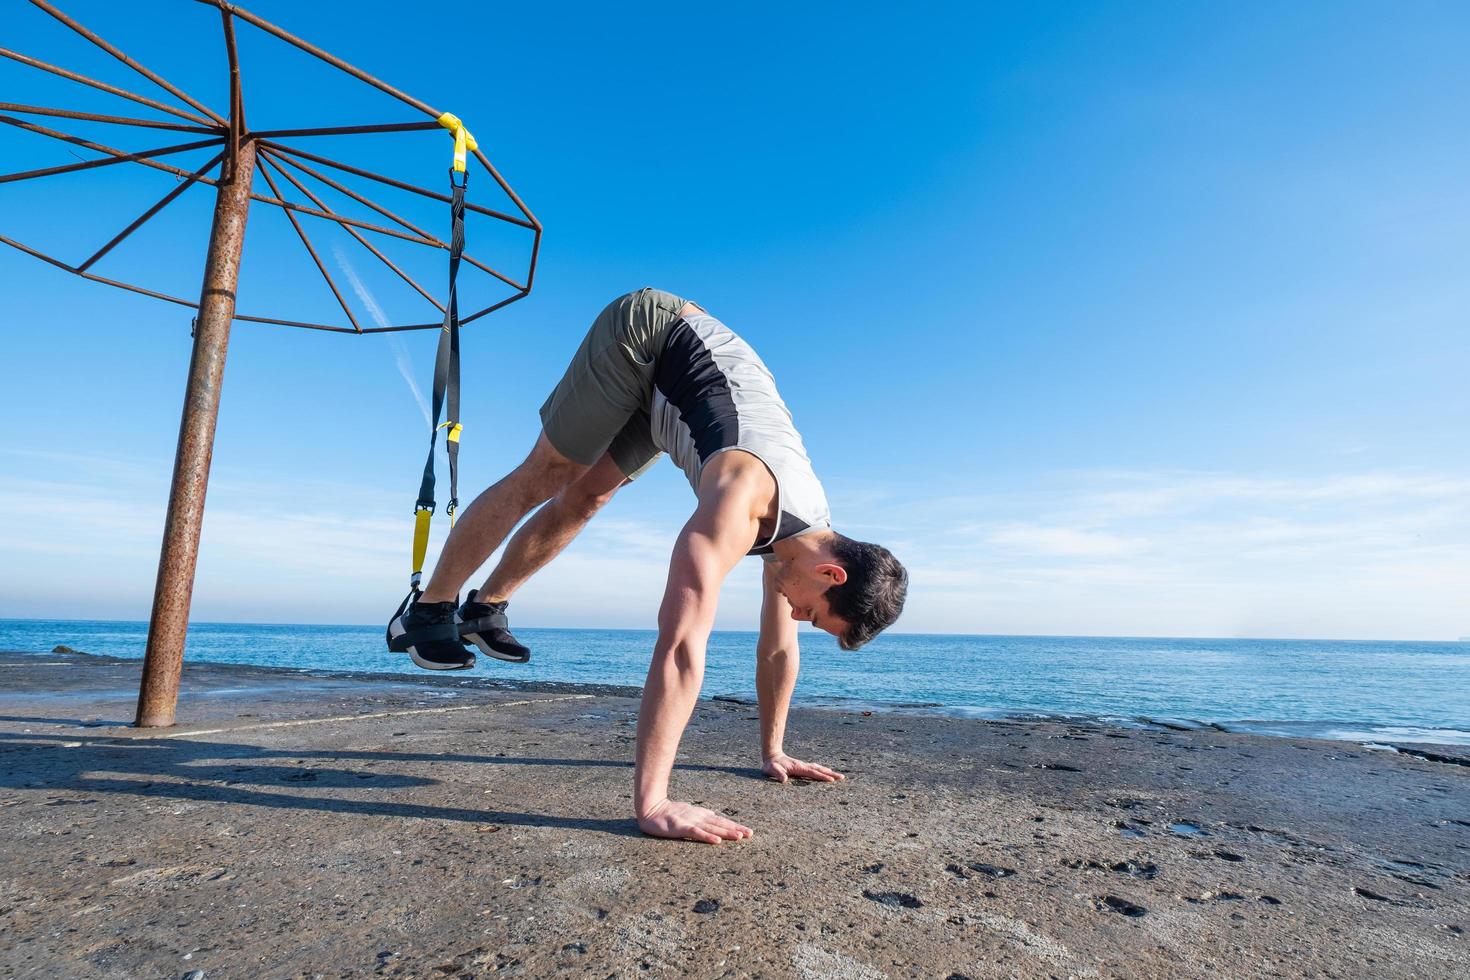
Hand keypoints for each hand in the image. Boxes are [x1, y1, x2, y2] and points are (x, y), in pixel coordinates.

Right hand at [637, 799, 753, 844]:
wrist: (651, 809)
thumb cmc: (669, 813)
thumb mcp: (688, 814)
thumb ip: (701, 818)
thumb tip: (715, 819)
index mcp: (701, 815)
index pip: (721, 821)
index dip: (735, 826)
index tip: (748, 831)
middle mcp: (699, 817)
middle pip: (720, 824)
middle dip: (736, 829)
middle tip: (750, 834)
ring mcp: (691, 821)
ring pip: (712, 828)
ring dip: (727, 832)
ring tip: (740, 837)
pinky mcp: (682, 827)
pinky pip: (697, 833)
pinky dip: (708, 837)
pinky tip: (717, 841)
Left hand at [762, 752, 845, 783]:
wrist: (772, 756)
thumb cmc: (771, 765)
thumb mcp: (772, 769)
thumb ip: (778, 774)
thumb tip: (784, 780)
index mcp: (798, 767)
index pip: (812, 772)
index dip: (822, 776)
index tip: (831, 780)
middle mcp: (803, 765)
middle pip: (820, 770)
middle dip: (831, 774)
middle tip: (842, 778)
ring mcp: (803, 765)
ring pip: (819, 768)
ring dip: (829, 772)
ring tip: (838, 776)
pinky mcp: (802, 767)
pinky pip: (815, 769)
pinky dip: (823, 771)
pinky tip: (826, 772)